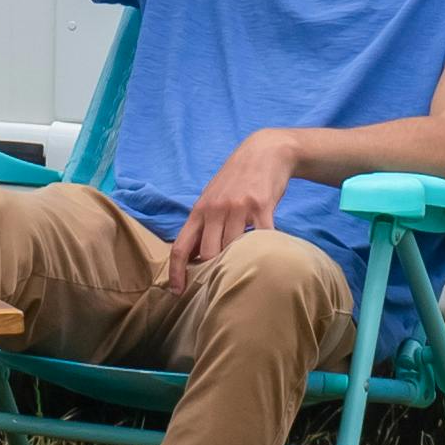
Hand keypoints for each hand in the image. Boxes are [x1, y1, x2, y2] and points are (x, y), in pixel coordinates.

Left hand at [177, 129, 299, 275]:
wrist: (264, 151)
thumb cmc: (236, 180)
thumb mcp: (212, 199)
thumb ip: (204, 226)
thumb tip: (195, 258)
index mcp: (199, 211)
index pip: (180, 247)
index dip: (176, 273)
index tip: (177, 292)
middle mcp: (215, 209)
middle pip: (209, 254)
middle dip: (214, 273)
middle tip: (222, 285)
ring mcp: (238, 207)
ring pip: (234, 249)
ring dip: (240, 263)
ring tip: (248, 271)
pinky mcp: (261, 205)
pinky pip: (261, 237)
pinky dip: (263, 250)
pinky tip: (268, 255)